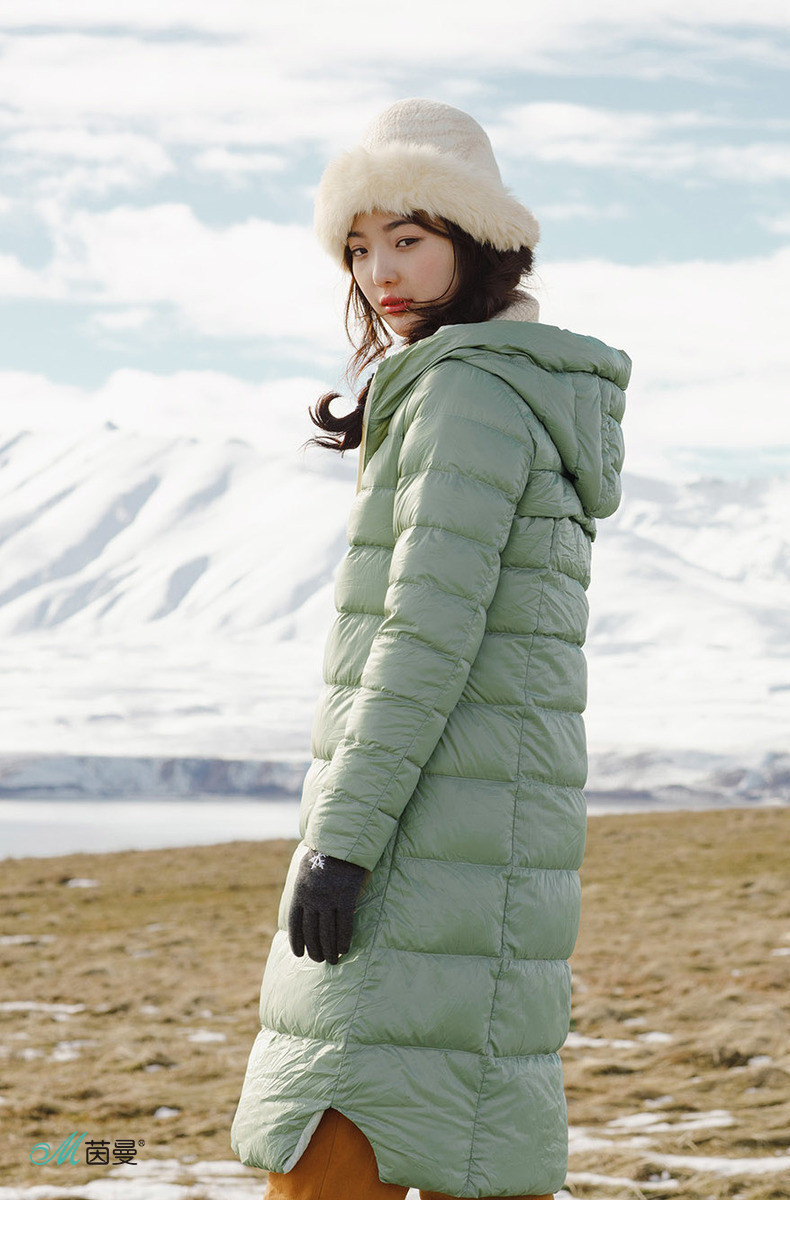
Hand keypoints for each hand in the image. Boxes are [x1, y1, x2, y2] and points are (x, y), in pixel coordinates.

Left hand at [288, 848, 365, 964]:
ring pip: (327, 932)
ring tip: (333, 960)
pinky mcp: (346, 897)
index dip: (296, 941)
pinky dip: (344, 940)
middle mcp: (312, 898)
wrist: (342, 841)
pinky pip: (345, 925)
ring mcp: (328, 899)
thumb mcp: (306, 869)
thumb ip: (304, 888)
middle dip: (315, 950)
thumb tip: (303, 904)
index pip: (295, 924)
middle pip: (311, 932)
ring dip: (329, 950)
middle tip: (320, 960)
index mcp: (299, 892)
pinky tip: (345, 949)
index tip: (299, 954)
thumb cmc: (325, 854)